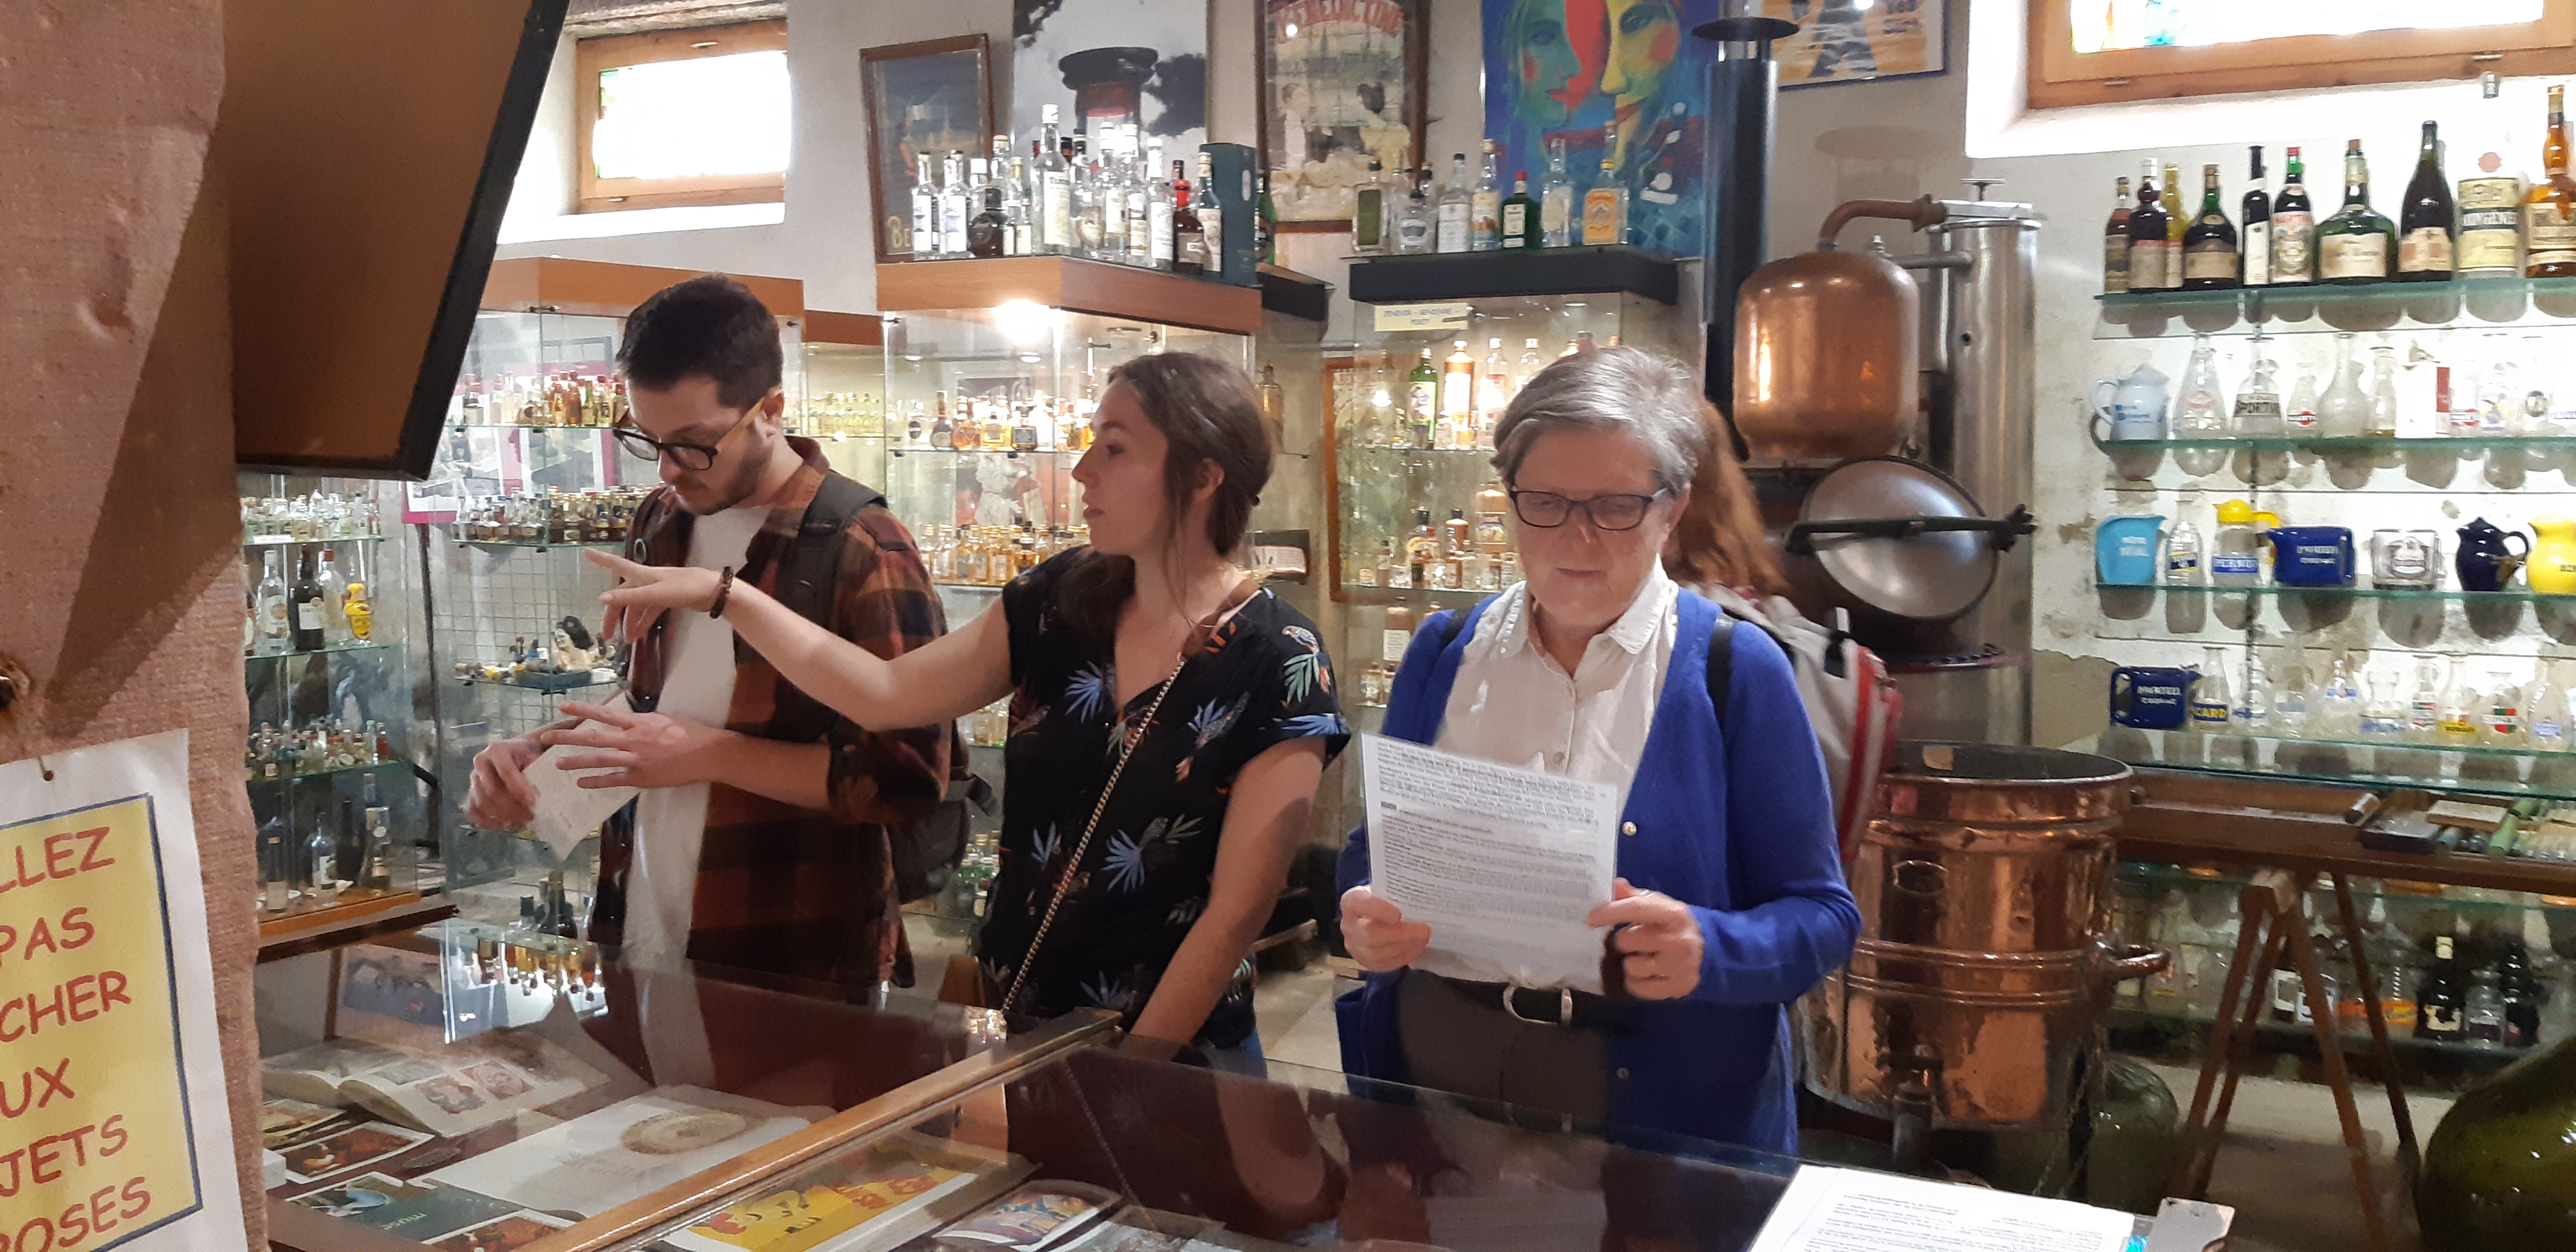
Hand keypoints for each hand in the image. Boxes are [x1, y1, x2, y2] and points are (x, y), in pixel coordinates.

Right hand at [464, 737, 541, 828]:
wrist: (515, 753)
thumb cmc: (527, 755)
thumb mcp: (535, 754)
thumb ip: (539, 767)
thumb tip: (549, 786)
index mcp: (497, 749)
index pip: (506, 772)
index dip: (519, 789)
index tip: (533, 802)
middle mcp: (480, 763)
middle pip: (492, 791)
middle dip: (512, 807)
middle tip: (531, 816)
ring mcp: (473, 779)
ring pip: (482, 803)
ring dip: (503, 816)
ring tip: (523, 822)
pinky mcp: (470, 794)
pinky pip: (473, 812)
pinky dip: (489, 822)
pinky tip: (508, 825)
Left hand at [537, 701, 728, 789]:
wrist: (708, 753)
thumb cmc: (691, 733)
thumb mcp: (665, 720)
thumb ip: (643, 722)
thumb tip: (628, 720)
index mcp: (638, 722)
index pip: (604, 714)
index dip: (582, 710)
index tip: (563, 706)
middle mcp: (633, 739)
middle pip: (593, 737)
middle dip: (567, 737)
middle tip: (546, 738)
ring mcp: (635, 759)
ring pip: (599, 759)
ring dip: (575, 761)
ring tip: (557, 763)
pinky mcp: (641, 777)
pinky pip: (614, 780)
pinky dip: (596, 781)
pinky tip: (581, 783)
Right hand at [584, 550, 722, 646]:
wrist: (714, 592)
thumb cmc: (686, 588)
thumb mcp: (656, 594)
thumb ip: (630, 597)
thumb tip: (602, 599)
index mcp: (643, 575)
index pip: (617, 565)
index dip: (601, 559)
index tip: (585, 552)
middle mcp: (648, 580)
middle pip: (624, 596)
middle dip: (614, 615)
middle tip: (605, 635)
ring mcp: (658, 590)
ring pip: (637, 606)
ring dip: (631, 622)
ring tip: (627, 641)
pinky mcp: (669, 598)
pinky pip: (650, 611)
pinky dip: (644, 622)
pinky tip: (641, 635)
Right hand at [1340, 885, 1431, 971]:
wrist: (1375, 915)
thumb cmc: (1384, 900)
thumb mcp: (1386, 889)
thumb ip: (1396, 893)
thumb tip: (1421, 898)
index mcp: (1351, 901)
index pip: (1359, 904)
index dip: (1378, 910)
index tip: (1398, 915)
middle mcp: (1348, 925)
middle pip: (1370, 935)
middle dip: (1400, 934)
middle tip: (1424, 930)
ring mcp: (1354, 946)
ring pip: (1378, 953)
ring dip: (1405, 947)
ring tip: (1424, 938)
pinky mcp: (1365, 961)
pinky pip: (1384, 964)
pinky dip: (1404, 956)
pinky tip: (1417, 947)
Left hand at [1589, 879, 1703, 999]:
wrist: (1708, 954)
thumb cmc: (1673, 927)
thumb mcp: (1659, 907)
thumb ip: (1635, 897)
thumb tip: (1615, 885)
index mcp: (1674, 914)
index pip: (1638, 909)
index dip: (1612, 912)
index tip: (1591, 918)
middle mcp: (1679, 940)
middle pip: (1628, 940)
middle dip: (1625, 940)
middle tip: (1635, 940)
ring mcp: (1679, 967)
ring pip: (1631, 966)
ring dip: (1631, 963)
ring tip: (1645, 957)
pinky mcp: (1677, 988)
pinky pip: (1637, 987)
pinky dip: (1637, 982)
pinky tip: (1649, 973)